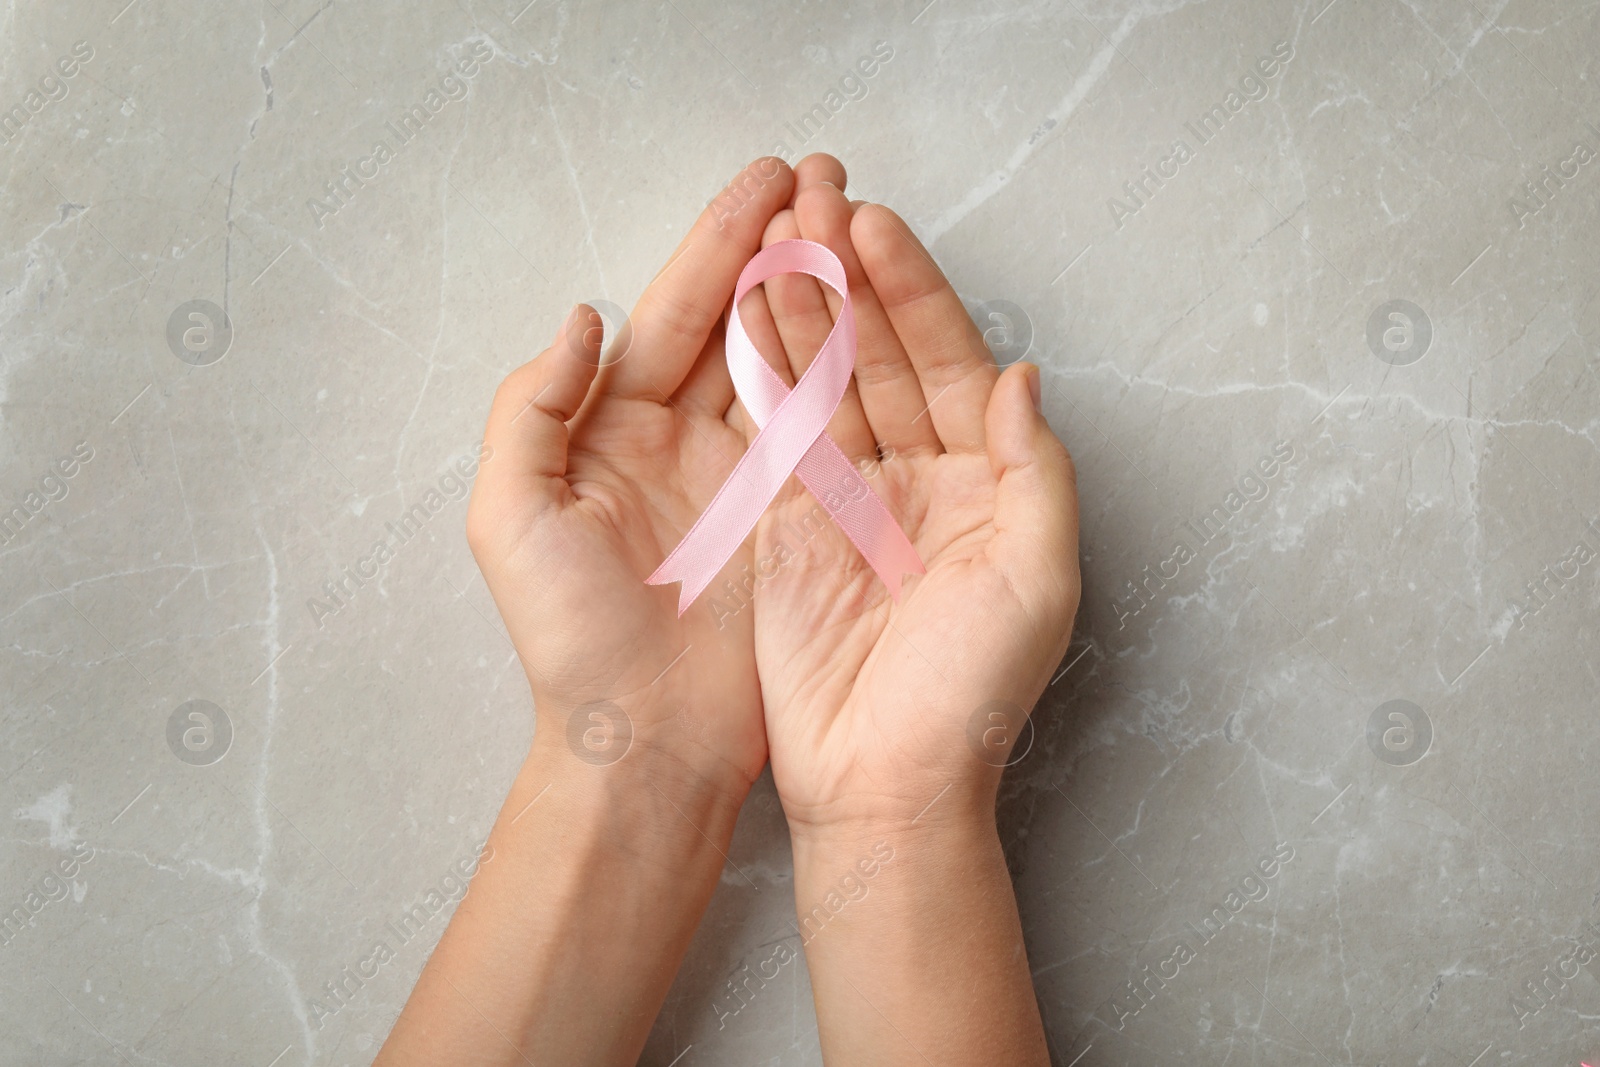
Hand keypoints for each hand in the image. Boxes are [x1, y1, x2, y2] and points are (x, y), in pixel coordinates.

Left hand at [466, 157, 799, 795]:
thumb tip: (583, 317)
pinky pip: (818, 427)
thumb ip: (532, 409)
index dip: (715, 246)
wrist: (643, 740)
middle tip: (825, 180)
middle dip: (776, 247)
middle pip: (733, 321)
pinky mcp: (787, 515)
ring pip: (783, 361)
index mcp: (608, 429)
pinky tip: (871, 318)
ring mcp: (738, 475)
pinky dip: (843, 369)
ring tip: (855, 224)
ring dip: (816, 292)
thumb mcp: (511, 520)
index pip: (669, 314)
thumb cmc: (569, 639)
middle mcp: (676, 439)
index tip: (767, 184)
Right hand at [739, 177, 1080, 833]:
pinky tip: (743, 316)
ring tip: (771, 239)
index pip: (950, 360)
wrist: (883, 783)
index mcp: (986, 482)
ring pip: (824, 382)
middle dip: (847, 277)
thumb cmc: (972, 695)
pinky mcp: (789, 526)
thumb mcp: (1037, 578)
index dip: (912, 292)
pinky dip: (759, 375)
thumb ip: (1036, 471)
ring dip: (799, 309)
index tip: (873, 227)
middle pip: (882, 355)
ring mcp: (849, 499)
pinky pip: (775, 435)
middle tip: (810, 203)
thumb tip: (1023, 374)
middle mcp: (918, 478)